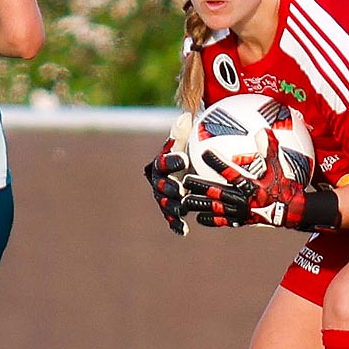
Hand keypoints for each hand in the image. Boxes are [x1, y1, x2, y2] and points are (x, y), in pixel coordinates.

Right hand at [141, 113, 194, 236]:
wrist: (189, 169)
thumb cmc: (189, 151)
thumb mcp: (187, 141)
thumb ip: (184, 132)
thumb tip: (185, 117)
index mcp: (161, 163)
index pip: (164, 161)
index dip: (173, 161)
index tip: (184, 158)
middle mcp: (158, 181)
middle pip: (161, 185)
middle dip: (169, 188)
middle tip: (180, 190)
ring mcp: (163, 197)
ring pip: (165, 203)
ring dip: (172, 208)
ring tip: (182, 211)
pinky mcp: (170, 209)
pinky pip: (171, 217)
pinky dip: (176, 224)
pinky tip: (184, 231)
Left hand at [181, 128, 340, 231]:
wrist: (291, 212)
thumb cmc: (284, 186)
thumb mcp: (278, 166)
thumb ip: (270, 149)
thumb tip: (265, 129)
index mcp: (249, 184)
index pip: (230, 171)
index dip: (217, 162)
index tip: (204, 152)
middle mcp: (242, 199)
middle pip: (215, 191)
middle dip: (199, 185)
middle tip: (185, 179)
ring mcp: (240, 212)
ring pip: (214, 208)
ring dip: (199, 204)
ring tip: (184, 201)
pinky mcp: (240, 221)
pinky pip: (222, 222)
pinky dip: (210, 220)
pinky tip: (199, 218)